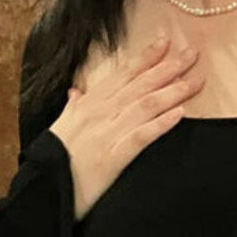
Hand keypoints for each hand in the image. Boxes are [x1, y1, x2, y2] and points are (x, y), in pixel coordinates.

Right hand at [48, 34, 205, 220]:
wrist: (41, 194)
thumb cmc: (51, 160)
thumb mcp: (61, 127)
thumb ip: (72, 107)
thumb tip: (76, 91)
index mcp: (88, 105)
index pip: (122, 75)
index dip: (145, 57)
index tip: (165, 42)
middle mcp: (99, 115)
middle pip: (139, 85)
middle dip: (168, 68)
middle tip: (192, 54)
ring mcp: (106, 135)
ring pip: (144, 106)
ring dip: (172, 92)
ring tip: (195, 82)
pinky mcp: (111, 159)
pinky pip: (140, 137)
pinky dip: (160, 124)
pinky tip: (180, 114)